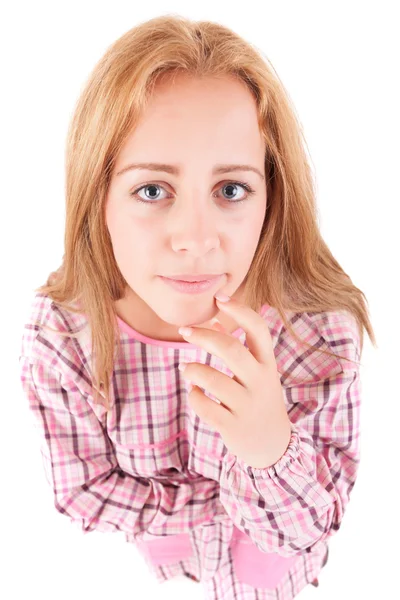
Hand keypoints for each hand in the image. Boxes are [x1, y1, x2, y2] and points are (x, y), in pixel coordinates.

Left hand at [177, 295, 291, 468]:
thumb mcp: (258, 372)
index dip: (239, 310)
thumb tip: (216, 318)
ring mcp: (247, 405)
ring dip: (193, 369)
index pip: (258, 329)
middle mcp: (261, 382)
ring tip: (186, 368)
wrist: (273, 446)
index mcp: (267, 364)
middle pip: (231, 350)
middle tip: (184, 330)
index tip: (219, 298)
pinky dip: (194, 396)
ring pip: (213, 380)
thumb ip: (240, 346)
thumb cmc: (259, 399)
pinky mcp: (233, 426)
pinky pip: (205, 406)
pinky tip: (195, 393)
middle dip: (204, 336)